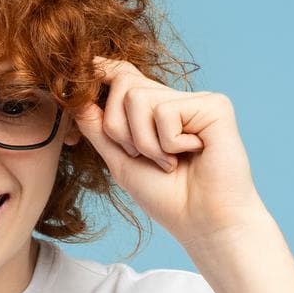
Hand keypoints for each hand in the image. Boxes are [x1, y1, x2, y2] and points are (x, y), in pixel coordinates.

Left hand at [72, 55, 273, 253]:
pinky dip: (168, 144)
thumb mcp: (121, 161)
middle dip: (119, 129)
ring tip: (169, 162)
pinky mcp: (215, 106)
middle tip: (143, 157)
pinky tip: (193, 154)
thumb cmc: (168, 197)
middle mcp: (176, 99)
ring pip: (138, 98)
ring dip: (144, 142)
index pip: (124, 75)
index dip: (102, 70)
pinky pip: (165, 112)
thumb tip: (78, 99)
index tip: (84, 71)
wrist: (203, 223)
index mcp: (156, 110)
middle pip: (123, 84)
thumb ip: (100, 130)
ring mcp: (196, 100)